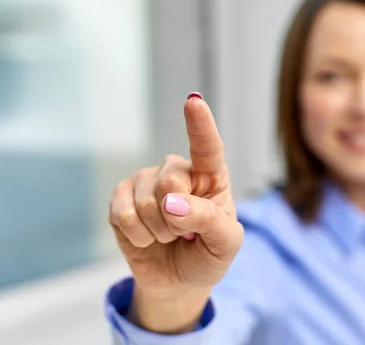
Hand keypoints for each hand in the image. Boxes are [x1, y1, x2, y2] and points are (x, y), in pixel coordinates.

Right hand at [109, 93, 242, 331]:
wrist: (178, 280)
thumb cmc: (208, 255)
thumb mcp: (225, 243)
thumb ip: (208, 220)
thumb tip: (172, 202)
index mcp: (211, 176)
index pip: (207, 147)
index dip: (200, 125)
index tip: (193, 102)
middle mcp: (178, 171)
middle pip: (170, 181)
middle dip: (177, 219)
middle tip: (184, 232)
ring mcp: (147, 181)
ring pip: (147, 202)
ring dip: (159, 231)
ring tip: (168, 235)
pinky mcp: (121, 196)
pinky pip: (123, 214)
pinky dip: (137, 236)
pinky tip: (146, 237)